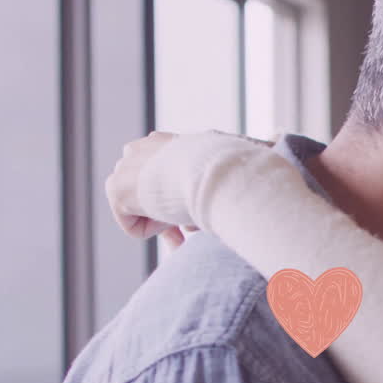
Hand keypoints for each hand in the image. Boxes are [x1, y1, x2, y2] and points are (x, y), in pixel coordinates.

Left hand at [105, 130, 275, 248]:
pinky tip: (170, 219)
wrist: (217, 172)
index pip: (161, 177)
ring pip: (140, 210)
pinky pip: (133, 226)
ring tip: (183, 231)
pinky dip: (153, 232)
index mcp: (166, 142)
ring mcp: (125, 168)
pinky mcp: (116, 190)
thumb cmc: (235, 172)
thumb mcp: (231, 172)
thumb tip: (266, 183)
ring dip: (161, 225)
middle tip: (185, 240)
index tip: (193, 224)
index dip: (177, 203)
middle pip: (146, 194)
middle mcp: (141, 149)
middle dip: (164, 217)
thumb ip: (227, 180)